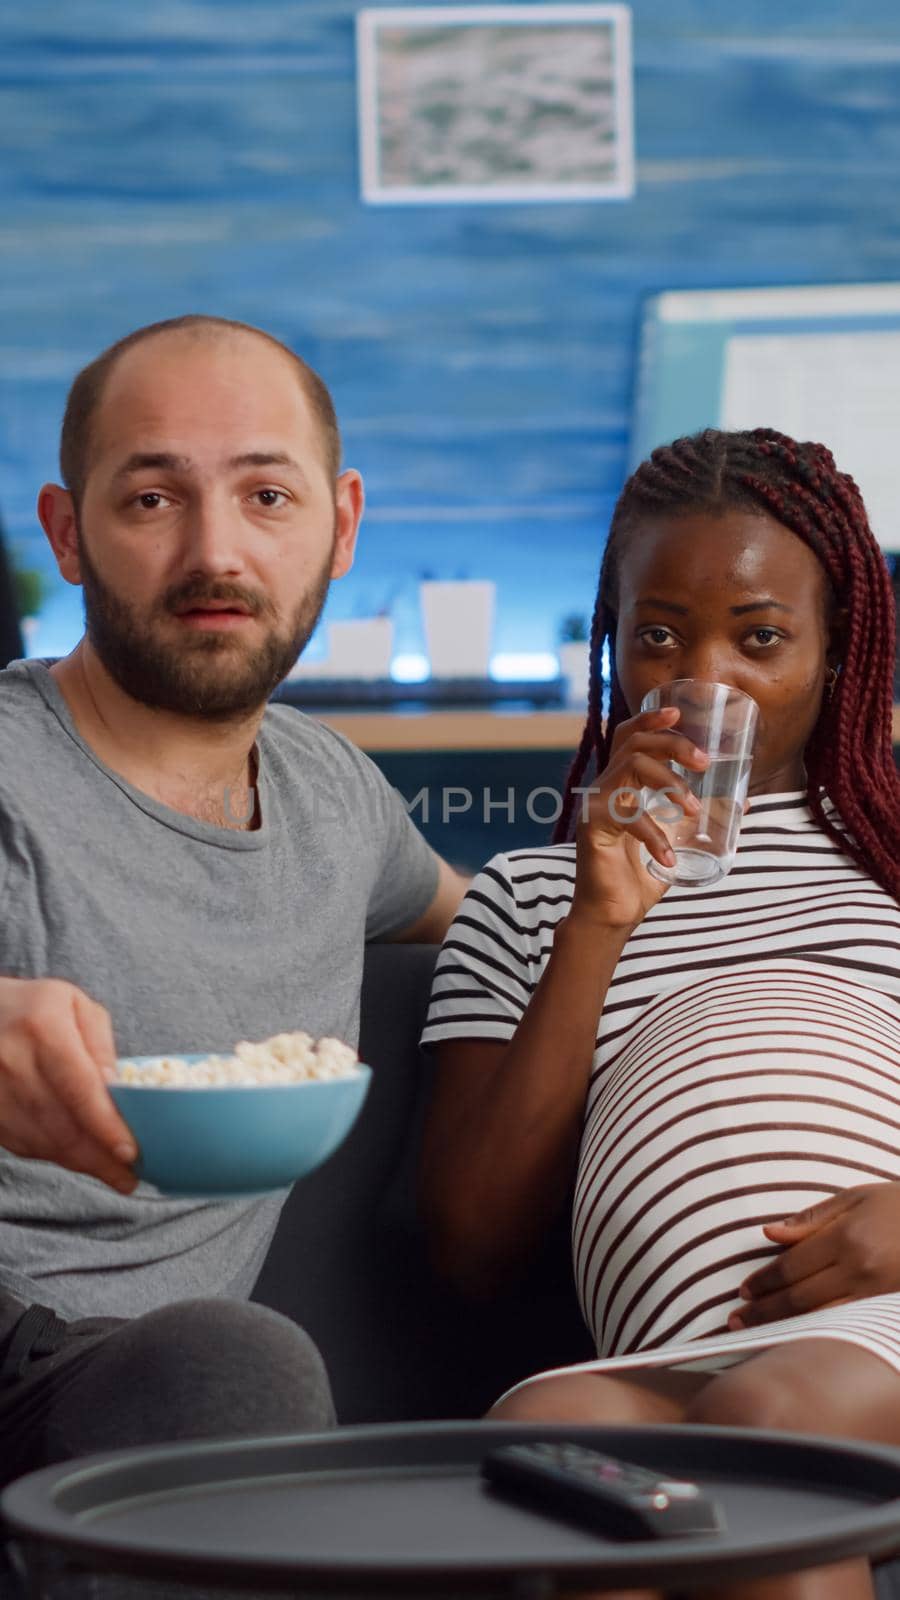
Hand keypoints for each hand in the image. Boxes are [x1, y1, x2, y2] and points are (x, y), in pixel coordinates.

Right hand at [0, 976, 138, 1192]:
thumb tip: (116, 1087)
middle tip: (130, 1176)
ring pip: (41, 1141)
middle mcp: (12, 1060)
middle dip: (99, 1157)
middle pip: (61, 1123)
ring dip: (79, 1163)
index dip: (105, 1125)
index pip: (79, 1088)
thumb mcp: (74, 1005)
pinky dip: (54, 1156)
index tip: (130, 1152)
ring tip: (112, 1173)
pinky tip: (78, 1158)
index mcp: (43, 1027)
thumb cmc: (33, 1007)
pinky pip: (23, 1145)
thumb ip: (100, 1043)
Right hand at [570, 706, 709, 931]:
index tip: (678, 712)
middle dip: (673, 744)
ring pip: (632, 766)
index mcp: (624, 783)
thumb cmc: (642, 874)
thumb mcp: (680, 838)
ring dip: (670, 783)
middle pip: (634, 742)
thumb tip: (744, 801)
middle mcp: (607, 786)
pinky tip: (669, 858)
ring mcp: (596, 804)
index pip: (629, 736)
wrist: (614, 912)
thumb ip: (703, 817)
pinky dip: (655, 836)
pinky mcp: (592, 826)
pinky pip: (628, 817)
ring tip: (694, 810)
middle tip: (703, 762)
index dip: (650, 719)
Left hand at [728, 1183, 899, 1329]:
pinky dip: (818, 1334)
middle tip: (736, 1321)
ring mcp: (877, 1296)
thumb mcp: (855, 1199)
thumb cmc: (899, 1205)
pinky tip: (798, 1339)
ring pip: (821, 1319)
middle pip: (800, 1298)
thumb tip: (769, 1233)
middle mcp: (861, 1271)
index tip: (743, 1291)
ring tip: (755, 1336)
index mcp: (848, 1238)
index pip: (792, 1267)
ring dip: (785, 1328)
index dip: (764, 1281)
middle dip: (764, 1311)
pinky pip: (846, 1326)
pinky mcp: (888, 1310)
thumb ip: (811, 1219)